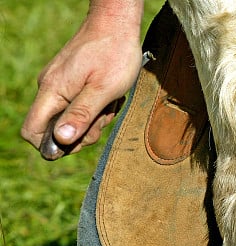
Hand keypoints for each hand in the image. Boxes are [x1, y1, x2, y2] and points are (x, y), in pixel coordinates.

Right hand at [20, 15, 142, 158]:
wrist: (116, 23)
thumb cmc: (114, 55)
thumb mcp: (103, 91)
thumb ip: (81, 116)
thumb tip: (61, 140)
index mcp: (52, 92)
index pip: (33, 131)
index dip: (52, 145)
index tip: (78, 142)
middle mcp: (50, 88)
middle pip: (57, 129)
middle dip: (84, 131)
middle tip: (104, 115)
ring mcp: (61, 84)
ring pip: (73, 118)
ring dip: (95, 118)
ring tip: (110, 101)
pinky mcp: (71, 81)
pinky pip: (80, 105)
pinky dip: (97, 106)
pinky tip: (109, 95)